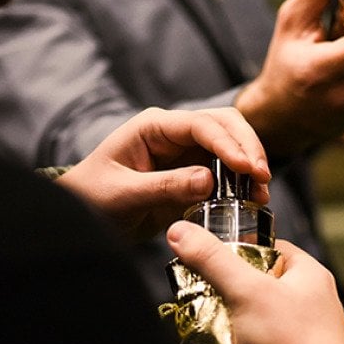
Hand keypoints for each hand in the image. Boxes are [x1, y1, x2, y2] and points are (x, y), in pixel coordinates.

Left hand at [54, 107, 269, 241]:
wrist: (80, 219)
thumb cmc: (90, 199)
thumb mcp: (122, 195)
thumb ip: (164, 187)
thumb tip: (208, 181)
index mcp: (153, 126)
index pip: (200, 124)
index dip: (228, 143)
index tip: (248, 168)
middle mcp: (174, 134)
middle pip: (224, 125)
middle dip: (248, 147)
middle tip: (263, 177)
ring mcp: (186, 153)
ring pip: (231, 147)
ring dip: (250, 166)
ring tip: (262, 193)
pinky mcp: (192, 176)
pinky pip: (225, 174)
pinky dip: (241, 184)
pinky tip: (251, 200)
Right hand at [165, 221, 343, 343]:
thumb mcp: (247, 292)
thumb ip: (213, 260)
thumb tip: (181, 232)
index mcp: (310, 276)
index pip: (269, 247)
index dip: (238, 249)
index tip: (208, 258)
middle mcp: (311, 303)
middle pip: (257, 287)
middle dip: (228, 295)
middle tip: (203, 299)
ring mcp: (303, 336)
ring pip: (254, 321)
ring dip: (231, 328)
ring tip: (213, 332)